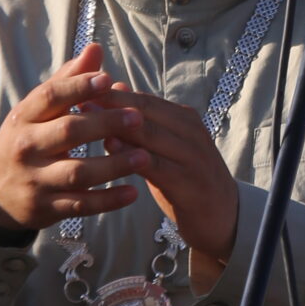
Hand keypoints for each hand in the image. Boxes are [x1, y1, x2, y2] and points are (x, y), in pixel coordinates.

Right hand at [0, 46, 145, 231]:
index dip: (78, 86)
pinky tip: (133, 192)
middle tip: (137, 117)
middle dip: (105, 123)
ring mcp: (35, 180)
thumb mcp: (37, 111)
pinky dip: (107, 201)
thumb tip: (95, 49)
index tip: (107, 79)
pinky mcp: (45, 208)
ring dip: (113, 165)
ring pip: (77, 173)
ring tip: (144, 156)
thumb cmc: (26, 141)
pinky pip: (80, 205)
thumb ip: (67, 81)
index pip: (50, 96)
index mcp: (24, 117)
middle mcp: (27, 148)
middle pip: (68, 132)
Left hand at [100, 96, 240, 292]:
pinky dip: (132, 155)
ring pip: (150, 134)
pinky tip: (111, 151)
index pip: (145, 100)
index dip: (113, 94)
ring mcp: (192, 156)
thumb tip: (116, 88)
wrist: (225, 217)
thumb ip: (144, 122)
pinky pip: (156, 165)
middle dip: (111, 104)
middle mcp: (190, 132)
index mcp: (184, 120)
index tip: (82, 88)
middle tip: (78, 98)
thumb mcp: (167, 147)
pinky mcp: (189, 182)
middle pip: (146, 112)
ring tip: (88, 119)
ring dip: (117, 125)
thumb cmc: (188, 180)